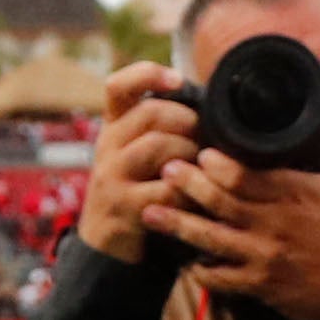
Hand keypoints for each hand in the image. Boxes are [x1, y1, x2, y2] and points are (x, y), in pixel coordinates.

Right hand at [76, 62, 202, 263]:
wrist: (108, 245)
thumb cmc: (139, 189)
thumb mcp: (139, 153)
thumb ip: (163, 128)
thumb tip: (212, 103)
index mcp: (114, 127)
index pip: (118, 86)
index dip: (148, 74)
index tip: (178, 80)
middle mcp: (107, 147)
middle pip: (150, 113)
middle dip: (187, 120)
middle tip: (203, 137)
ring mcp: (112, 177)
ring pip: (158, 146)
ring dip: (191, 153)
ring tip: (201, 167)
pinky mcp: (124, 207)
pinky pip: (167, 189)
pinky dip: (190, 190)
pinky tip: (196, 195)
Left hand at [153, 105, 319, 319]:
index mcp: (294, 194)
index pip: (246, 176)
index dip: (217, 165)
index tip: (200, 153)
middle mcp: (274, 224)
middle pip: (221, 202)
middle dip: (188, 186)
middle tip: (164, 169)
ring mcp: (264, 256)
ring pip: (212, 239)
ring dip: (178, 225)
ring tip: (150, 212)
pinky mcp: (260, 285)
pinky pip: (220, 278)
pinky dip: (198, 269)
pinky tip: (182, 260)